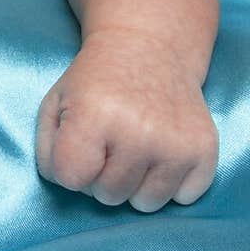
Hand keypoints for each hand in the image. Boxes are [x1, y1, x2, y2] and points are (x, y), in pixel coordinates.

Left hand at [36, 31, 218, 210]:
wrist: (148, 46)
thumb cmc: (95, 81)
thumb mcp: (55, 103)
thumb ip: (47, 151)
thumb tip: (68, 185)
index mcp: (95, 115)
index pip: (71, 179)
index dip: (69, 167)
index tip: (79, 147)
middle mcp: (138, 132)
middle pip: (108, 195)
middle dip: (102, 176)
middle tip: (108, 144)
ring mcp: (175, 143)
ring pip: (145, 204)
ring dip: (136, 184)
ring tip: (134, 148)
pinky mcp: (204, 150)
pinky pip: (183, 198)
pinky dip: (171, 183)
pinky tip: (161, 151)